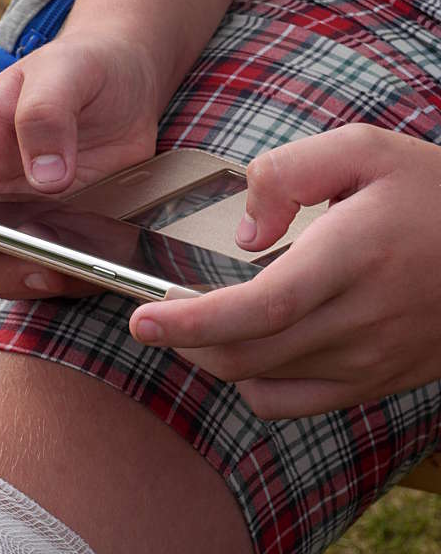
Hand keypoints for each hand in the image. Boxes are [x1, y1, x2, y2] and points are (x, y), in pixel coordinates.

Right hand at [0, 30, 160, 298]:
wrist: (131, 89)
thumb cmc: (86, 68)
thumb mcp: (68, 72)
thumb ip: (47, 112)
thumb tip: (46, 177)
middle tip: (37, 269)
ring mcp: (19, 216)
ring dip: (26, 279)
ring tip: (69, 271)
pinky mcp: (54, 234)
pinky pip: (43, 270)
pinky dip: (62, 280)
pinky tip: (89, 270)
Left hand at [130, 124, 440, 418]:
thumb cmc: (432, 197)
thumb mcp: (364, 150)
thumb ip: (289, 174)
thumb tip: (246, 237)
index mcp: (352, 258)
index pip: (260, 308)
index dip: (193, 322)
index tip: (141, 322)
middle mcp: (358, 320)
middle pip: (245, 354)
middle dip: (185, 341)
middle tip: (159, 315)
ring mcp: (365, 361)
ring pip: (259, 379)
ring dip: (212, 356)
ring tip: (198, 324)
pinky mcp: (369, 383)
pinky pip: (287, 403)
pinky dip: (250, 382)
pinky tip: (248, 350)